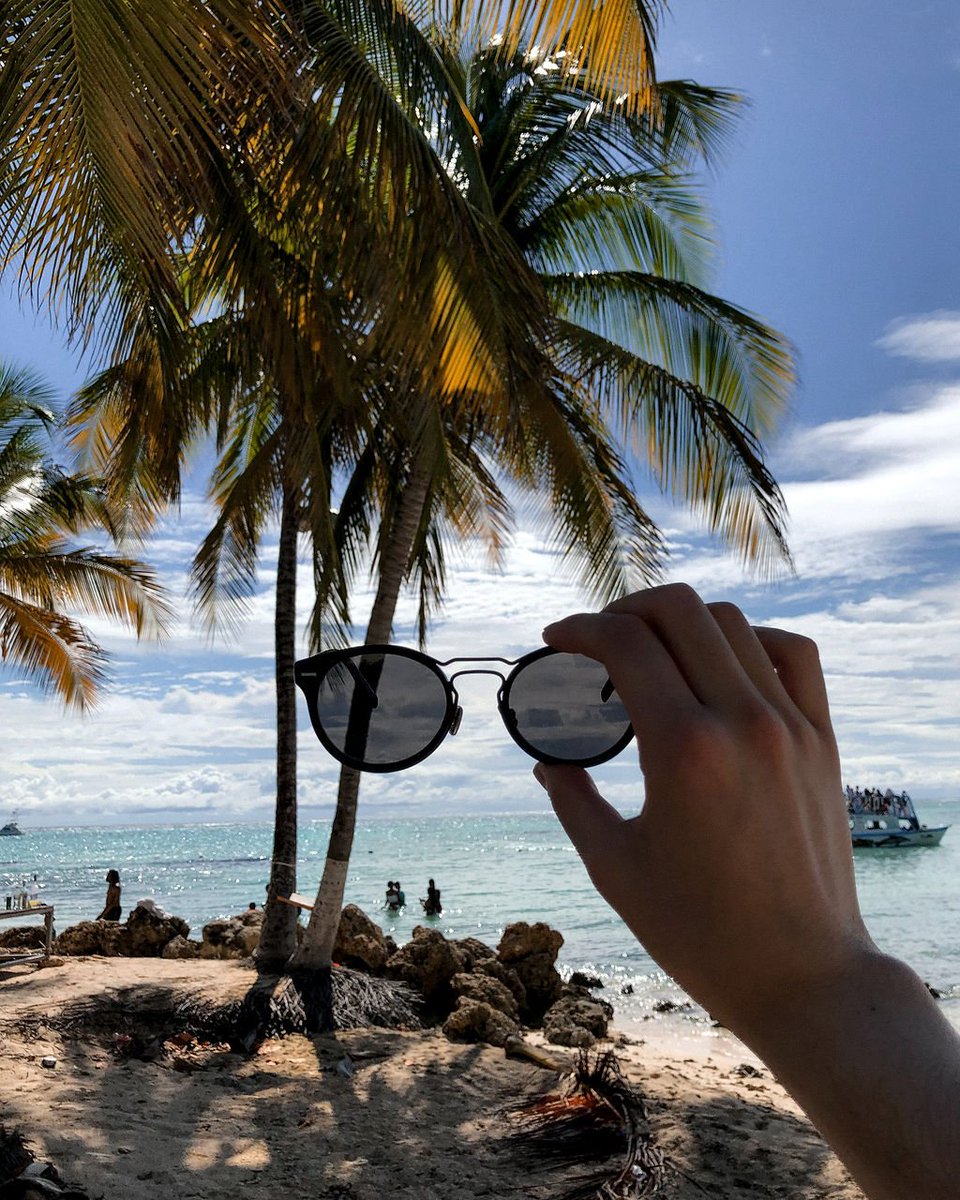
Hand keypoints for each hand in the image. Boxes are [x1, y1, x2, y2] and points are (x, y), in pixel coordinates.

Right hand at [536, 583, 871, 1030]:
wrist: (802, 976)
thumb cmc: (700, 933)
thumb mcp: (615, 867)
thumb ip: (572, 800)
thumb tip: (545, 762)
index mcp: (683, 749)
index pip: (625, 643)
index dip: (579, 629)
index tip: (555, 639)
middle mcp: (741, 721)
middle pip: (680, 610)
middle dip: (624, 609)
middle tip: (597, 638)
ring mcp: (790, 726)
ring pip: (733, 622)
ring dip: (681, 621)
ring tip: (651, 648)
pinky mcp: (821, 741)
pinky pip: (793, 654)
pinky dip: (750, 638)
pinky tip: (722, 661)